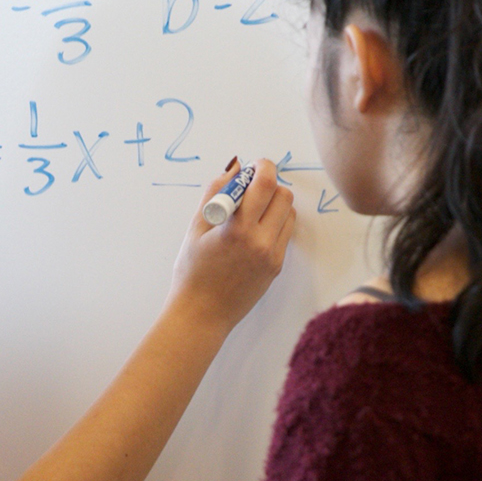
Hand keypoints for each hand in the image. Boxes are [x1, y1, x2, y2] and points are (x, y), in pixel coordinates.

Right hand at [167, 158, 296, 330]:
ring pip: (289, 214)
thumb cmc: (192, 272)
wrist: (201, 313)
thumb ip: (215, 194)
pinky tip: (253, 231)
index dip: (263, 167)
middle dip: (269, 185)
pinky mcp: (276, 267)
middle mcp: (260, 241)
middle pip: (283, 195)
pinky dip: (274, 224)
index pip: (265, 184)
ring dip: (275, 205)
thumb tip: (233, 170)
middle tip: (250, 189)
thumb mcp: (195, 228)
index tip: (255, 166)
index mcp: (237, 229)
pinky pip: (285, 234)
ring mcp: (272, 256)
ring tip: (252, 212)